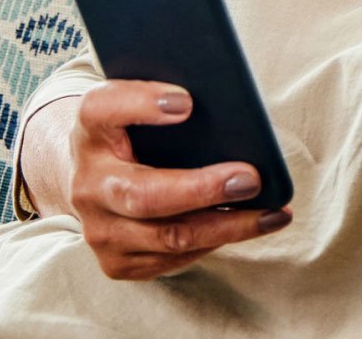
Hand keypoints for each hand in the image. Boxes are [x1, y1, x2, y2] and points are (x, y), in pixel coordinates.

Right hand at [65, 80, 291, 279]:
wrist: (95, 176)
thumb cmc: (137, 131)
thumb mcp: (143, 104)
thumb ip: (174, 98)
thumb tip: (235, 109)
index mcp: (92, 128)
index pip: (104, 107)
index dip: (141, 103)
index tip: (186, 101)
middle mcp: (88, 182)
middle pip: (141, 193)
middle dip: (202, 189)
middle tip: (251, 178)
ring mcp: (99, 228)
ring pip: (167, 236)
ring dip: (227, 226)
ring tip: (273, 213)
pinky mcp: (117, 262)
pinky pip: (172, 258)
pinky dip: (215, 242)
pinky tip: (249, 226)